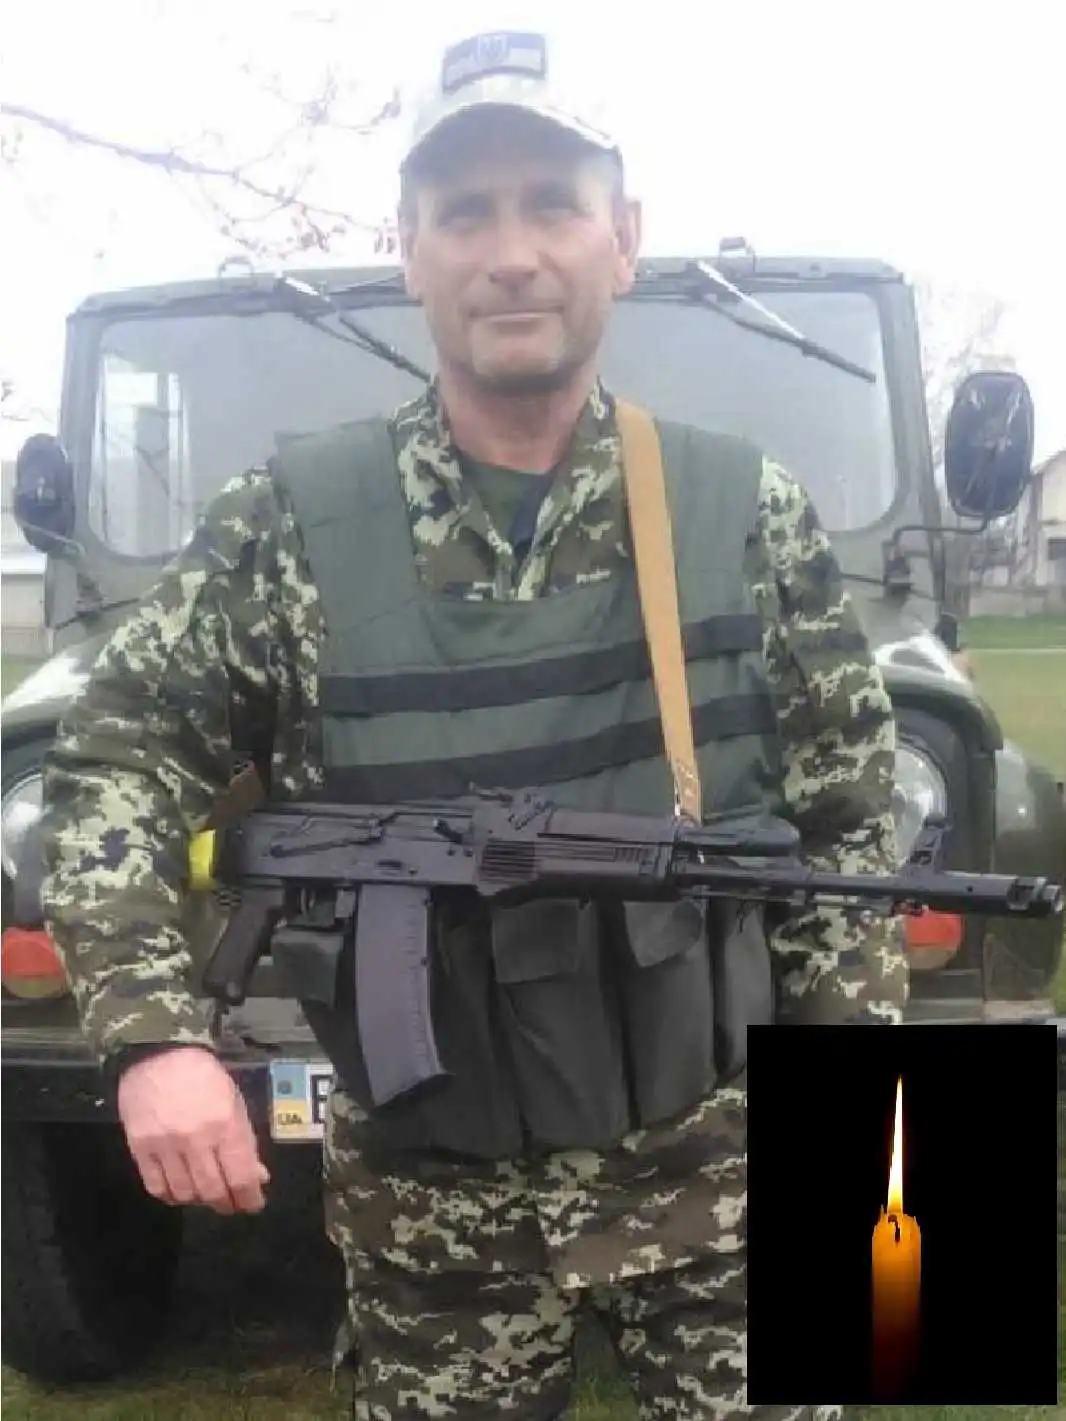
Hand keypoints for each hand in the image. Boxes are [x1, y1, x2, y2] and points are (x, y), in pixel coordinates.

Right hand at [117, 1046, 269, 1214]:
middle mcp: (195, 1139)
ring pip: (185, 1194)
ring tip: (208, 1195)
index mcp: (224, 1123)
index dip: (249, 1198)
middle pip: (213, 1190)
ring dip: (200, 1201)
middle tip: (231, 1204)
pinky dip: (172, 1197)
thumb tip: (258, 1176)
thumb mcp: (234, 1101)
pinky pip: (157, 1187)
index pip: (241, 1175)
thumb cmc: (203, 1076)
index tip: (253, 1204)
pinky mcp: (140, 1149)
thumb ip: (245, 1141)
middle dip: (227, 1204)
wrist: (157, 1056)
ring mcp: (164, 1146)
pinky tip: (181, 1192)